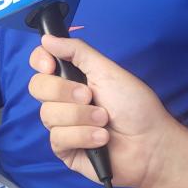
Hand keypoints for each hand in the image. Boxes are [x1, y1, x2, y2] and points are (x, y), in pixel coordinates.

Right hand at [28, 34, 178, 187]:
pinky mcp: (66, 149)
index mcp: (73, 77)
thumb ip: (77, 51)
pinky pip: (58, 138)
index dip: (39, 61)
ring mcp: (63, 125)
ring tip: (104, 120)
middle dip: (63, 91)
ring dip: (80, 116)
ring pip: (48, 114)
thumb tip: (47, 38)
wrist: (151, 143)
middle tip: (89, 95)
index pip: (40, 63)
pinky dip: (82, 136)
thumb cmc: (136, 106)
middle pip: (37, 86)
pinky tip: (101, 138)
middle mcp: (64, 100)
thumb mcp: (107, 70)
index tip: (51, 65)